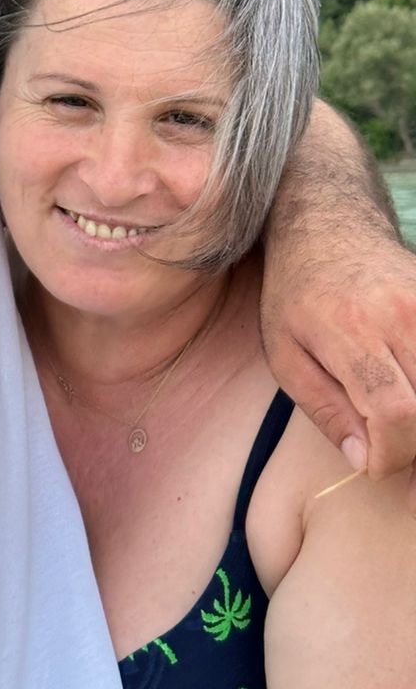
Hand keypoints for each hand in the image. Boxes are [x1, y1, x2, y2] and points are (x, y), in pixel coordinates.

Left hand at [261, 224, 415, 506]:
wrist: (329, 226)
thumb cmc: (296, 294)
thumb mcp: (285, 353)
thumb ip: (325, 409)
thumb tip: (365, 460)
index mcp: (351, 329)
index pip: (396, 411)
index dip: (393, 452)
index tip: (375, 463)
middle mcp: (401, 314)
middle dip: (414, 443)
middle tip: (389, 443)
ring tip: (399, 418)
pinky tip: (407, 386)